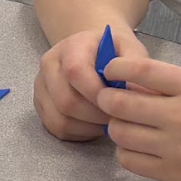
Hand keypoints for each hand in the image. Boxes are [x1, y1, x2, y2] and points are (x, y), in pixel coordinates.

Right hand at [34, 21, 141, 141]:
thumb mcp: (129, 47)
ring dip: (87, 127)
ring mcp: (41, 87)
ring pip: (59, 119)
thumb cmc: (112, 51)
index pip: (75, 72)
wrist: (91, 49)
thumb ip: (134, 66)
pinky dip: (78, 133)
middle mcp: (49, 66)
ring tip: (106, 122)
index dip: (96, 93)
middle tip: (116, 117)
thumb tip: (139, 94)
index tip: (118, 102)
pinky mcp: (41, 104)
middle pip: (65, 101)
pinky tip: (94, 125)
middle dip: (95, 116)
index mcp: (70, 47)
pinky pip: (56, 128)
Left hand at [97, 58, 180, 180]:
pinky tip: (137, 148)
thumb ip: (179, 86)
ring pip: (120, 133)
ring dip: (117, 127)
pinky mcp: (174, 174)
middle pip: (120, 103)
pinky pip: (130, 161)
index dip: (116, 68)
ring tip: (126, 125)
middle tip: (108, 100)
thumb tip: (137, 83)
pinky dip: (126, 152)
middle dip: (107, 99)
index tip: (110, 70)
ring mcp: (175, 147)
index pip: (141, 70)